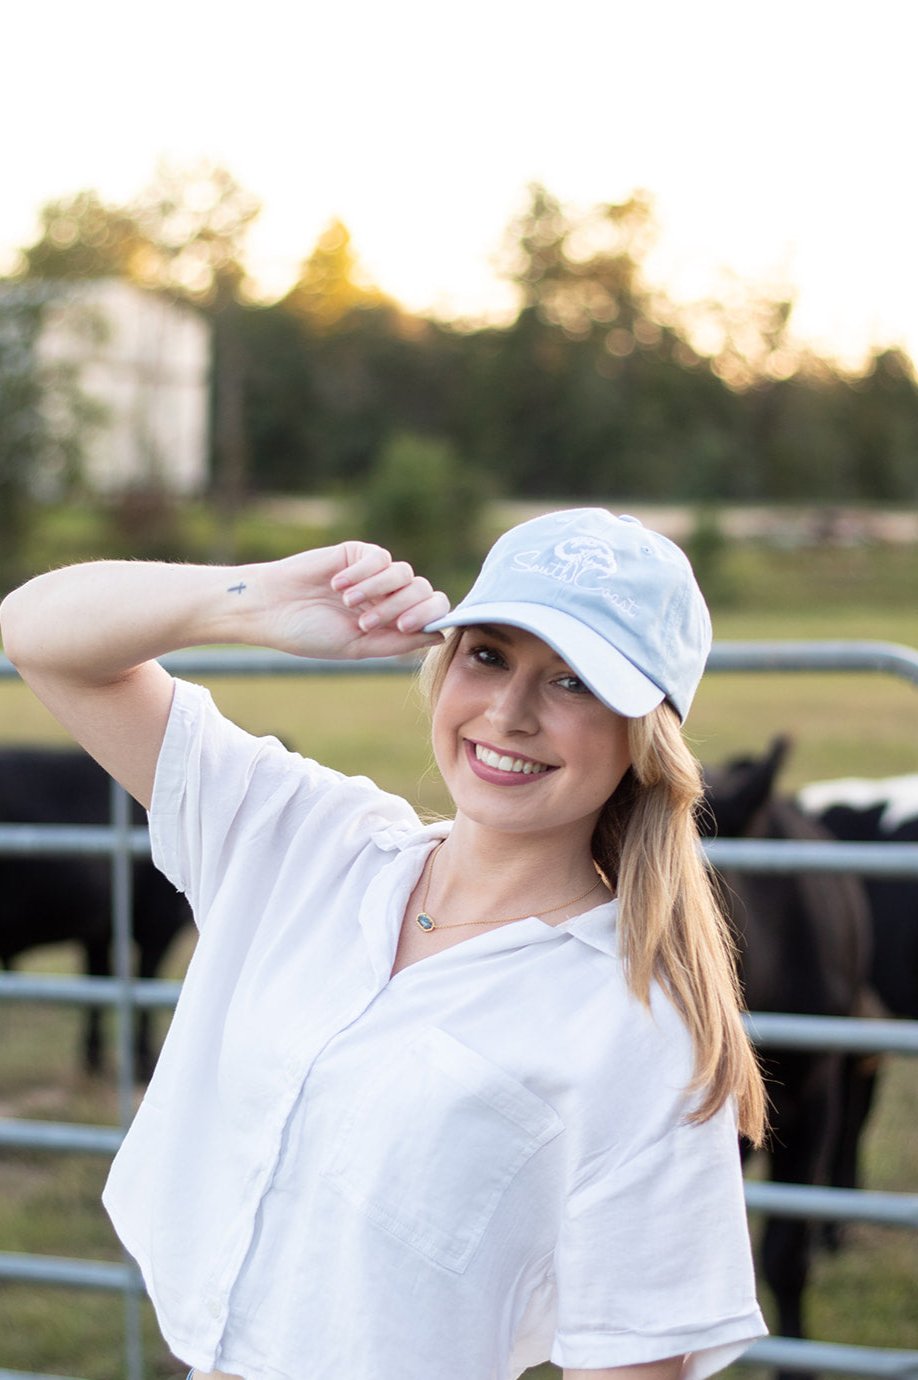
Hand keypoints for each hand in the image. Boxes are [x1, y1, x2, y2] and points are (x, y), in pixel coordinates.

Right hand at [256, 541, 450, 659]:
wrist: (271, 610)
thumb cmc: (310, 633)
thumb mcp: (357, 646)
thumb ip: (398, 642)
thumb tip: (440, 636)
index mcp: (392, 621)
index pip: (431, 611)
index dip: (429, 616)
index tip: (405, 626)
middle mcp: (388, 596)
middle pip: (423, 590)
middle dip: (399, 607)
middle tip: (366, 622)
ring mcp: (374, 573)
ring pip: (404, 573)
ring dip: (378, 591)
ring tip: (347, 604)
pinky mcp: (357, 553)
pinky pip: (379, 557)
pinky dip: (362, 573)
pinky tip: (338, 585)